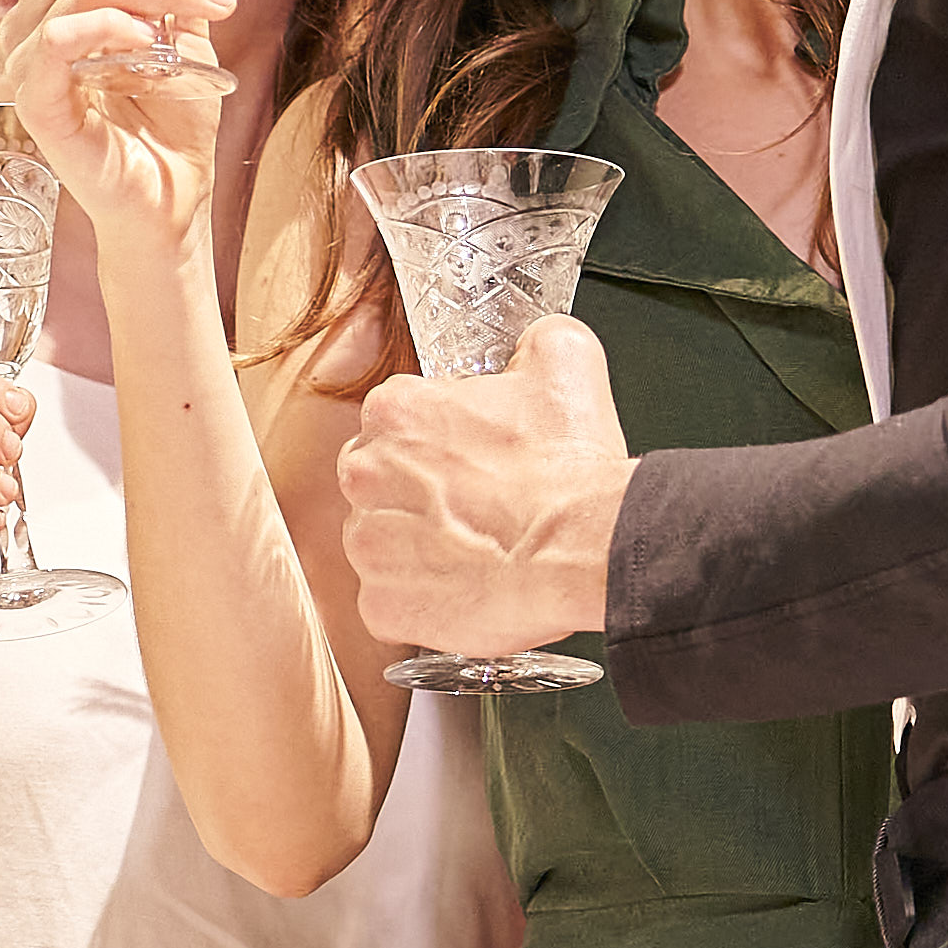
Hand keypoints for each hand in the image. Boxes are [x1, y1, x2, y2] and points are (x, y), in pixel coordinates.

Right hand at [0, 0, 237, 253]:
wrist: (171, 204)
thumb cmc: (171, 124)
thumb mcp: (186, 28)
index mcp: (57, 3)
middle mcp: (30, 27)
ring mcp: (26, 65)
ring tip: (220, 1)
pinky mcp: (34, 104)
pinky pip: (61, 45)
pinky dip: (113, 30)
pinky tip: (155, 40)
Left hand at [338, 317, 631, 657]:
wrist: (583, 549)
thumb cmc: (569, 469)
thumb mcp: (566, 364)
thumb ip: (535, 341)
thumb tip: (533, 343)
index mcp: (394, 410)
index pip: (399, 420)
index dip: (443, 441)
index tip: (473, 459)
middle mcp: (364, 473)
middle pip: (380, 482)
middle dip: (421, 495)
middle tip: (477, 508)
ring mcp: (367, 544)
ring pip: (382, 544)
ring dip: (420, 549)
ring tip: (478, 551)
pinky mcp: (382, 605)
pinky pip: (391, 604)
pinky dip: (425, 603)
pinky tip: (468, 590)